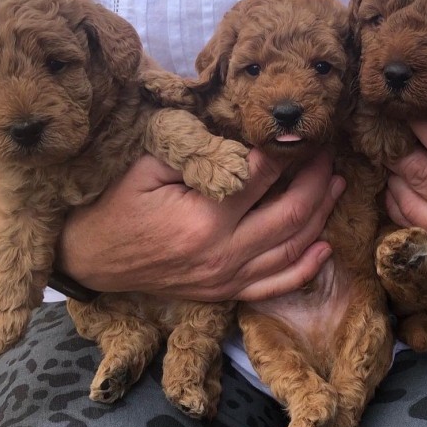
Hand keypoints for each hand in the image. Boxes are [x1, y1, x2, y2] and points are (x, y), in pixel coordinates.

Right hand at [58, 148, 344, 300]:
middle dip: (317, 180)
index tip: (302, 132)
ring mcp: (225, 279)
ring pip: (291, 250)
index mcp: (204, 219)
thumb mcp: (148, 165)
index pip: (264, 178)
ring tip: (336, 186)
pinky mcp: (222, 293)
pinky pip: (273, 287)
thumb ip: (198, 153)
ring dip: (321, 217)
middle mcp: (223, 255)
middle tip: (328, 155)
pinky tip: (324, 249)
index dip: (288, 152)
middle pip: (291, 215)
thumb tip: (244, 140)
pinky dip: (304, 269)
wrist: (90, 257)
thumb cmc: (114, 204)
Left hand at [384, 86, 426, 267]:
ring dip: (394, 176)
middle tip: (391, 128)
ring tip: (393, 152)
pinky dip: (398, 204)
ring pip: (409, 205)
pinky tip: (400, 181)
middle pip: (420, 175)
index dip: (423, 123)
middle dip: (400, 148)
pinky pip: (414, 228)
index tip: (411, 106)